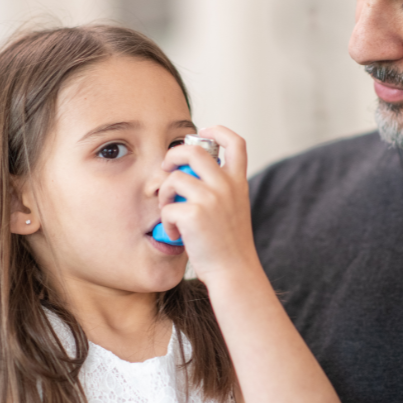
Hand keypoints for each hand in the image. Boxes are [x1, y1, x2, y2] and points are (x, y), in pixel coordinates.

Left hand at [158, 126, 259, 283]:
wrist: (234, 271)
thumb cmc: (229, 245)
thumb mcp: (234, 209)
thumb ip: (220, 189)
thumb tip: (188, 174)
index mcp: (238, 182)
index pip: (235, 142)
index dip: (217, 130)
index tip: (203, 133)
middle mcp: (226, 185)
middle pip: (193, 150)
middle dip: (173, 155)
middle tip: (167, 168)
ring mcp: (211, 199)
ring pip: (173, 178)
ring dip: (164, 193)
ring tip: (169, 211)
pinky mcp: (194, 214)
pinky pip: (166, 207)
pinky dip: (165, 222)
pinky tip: (173, 235)